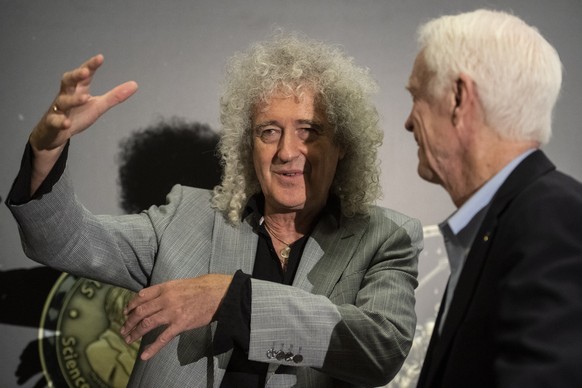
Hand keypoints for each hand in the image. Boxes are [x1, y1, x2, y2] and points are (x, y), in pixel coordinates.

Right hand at [29, 54, 137, 193]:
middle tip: (85, 72)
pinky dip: (60, 122)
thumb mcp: (98, 106)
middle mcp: (66, 95)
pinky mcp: (52, 123)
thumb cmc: (76, 115)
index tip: (100, 58)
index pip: (84, 75)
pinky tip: (67, 123)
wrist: (54, 134)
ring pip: (62, 101)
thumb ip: (114, 96)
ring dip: (73, 100)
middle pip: (67, 81)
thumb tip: (135, 84)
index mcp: (78, 89)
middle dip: (75, 76)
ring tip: (84, 98)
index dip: (90, 66)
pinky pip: (54, 121)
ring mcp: (57, 109)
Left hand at [121, 274, 232, 359]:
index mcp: (165, 287)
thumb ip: (167, 290)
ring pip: (147, 324)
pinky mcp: (180, 324)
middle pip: (140, 311)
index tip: (126, 312)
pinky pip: (163, 338)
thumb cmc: (204, 286)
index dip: (130, 305)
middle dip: (129, 322)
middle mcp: (165, 299)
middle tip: (123, 330)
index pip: (141, 296)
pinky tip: (144, 355)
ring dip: (135, 333)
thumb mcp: (181, 283)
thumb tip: (156, 297)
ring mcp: (172, 312)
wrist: (220, 293)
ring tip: (128, 340)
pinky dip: (152, 348)